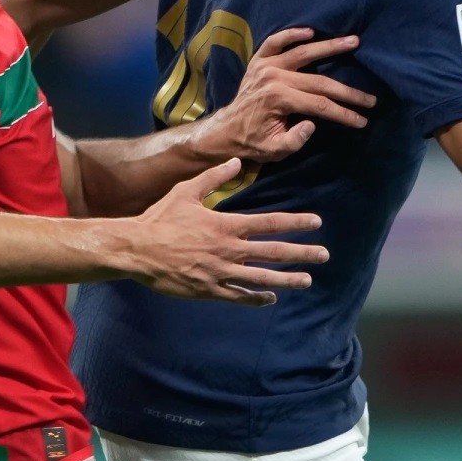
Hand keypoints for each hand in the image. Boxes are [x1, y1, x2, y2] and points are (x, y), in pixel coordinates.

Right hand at [125, 158, 327, 305]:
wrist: (136, 250)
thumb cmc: (160, 218)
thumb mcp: (186, 191)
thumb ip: (214, 177)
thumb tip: (236, 162)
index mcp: (226, 225)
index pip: (270, 223)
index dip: (296, 222)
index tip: (316, 223)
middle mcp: (228, 250)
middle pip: (273, 252)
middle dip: (302, 253)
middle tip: (324, 255)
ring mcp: (220, 273)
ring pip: (261, 278)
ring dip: (287, 279)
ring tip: (307, 280)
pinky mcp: (209, 290)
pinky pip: (238, 297)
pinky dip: (256, 298)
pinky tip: (271, 298)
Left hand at [200, 29, 375, 163]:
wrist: (227, 131)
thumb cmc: (253, 142)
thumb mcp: (274, 150)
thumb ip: (294, 140)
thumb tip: (313, 124)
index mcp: (279, 99)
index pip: (320, 105)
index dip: (343, 113)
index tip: (362, 119)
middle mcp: (274, 78)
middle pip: (319, 81)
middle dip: (348, 91)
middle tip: (370, 97)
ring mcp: (266, 66)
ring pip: (303, 52)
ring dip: (330, 47)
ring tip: (353, 41)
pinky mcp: (259, 60)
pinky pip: (276, 41)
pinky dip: (292, 34)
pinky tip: (311, 31)